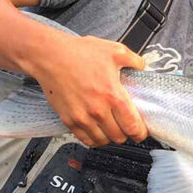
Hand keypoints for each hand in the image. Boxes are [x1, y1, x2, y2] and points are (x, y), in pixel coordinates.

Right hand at [27, 35, 147, 146]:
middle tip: (125, 126)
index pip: (133, 126)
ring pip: (103, 141)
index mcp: (113, 96)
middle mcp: (98, 111)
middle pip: (119, 137)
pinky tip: (97, 131)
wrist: (50, 56)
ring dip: (110, 137)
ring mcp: (82, 118)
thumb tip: (142, 67)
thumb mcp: (115, 51)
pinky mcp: (68, 120)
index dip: (140, 133)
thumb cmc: (80, 52)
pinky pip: (85, 140)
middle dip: (126, 134)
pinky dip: (94, 139)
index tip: (141, 132)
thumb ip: (135, 60)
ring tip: (111, 128)